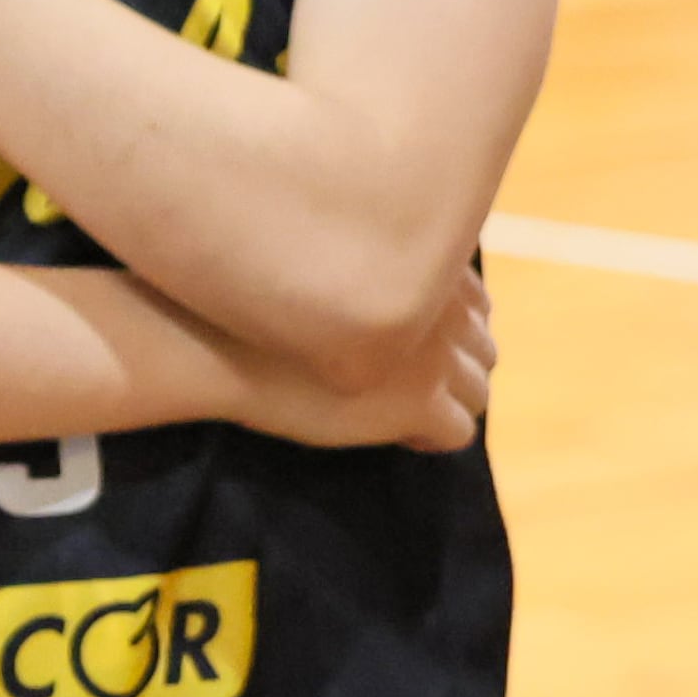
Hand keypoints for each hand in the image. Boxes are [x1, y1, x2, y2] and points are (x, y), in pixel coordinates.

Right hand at [230, 267, 493, 452]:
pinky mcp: (420, 402)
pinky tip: (392, 435)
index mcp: (421, 261)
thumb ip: (370, 268)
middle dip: (451, 368)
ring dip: (444, 404)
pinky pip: (457, 433)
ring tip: (394, 413)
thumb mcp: (322, 259)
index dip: (444, 331)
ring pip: (478, 393)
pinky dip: (430, 438)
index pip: (475, 302)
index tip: (408, 345)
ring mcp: (437, 354)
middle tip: (401, 385)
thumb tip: (376, 293)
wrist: (214, 340)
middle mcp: (443, 302)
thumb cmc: (244, 299)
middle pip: (483, 348)